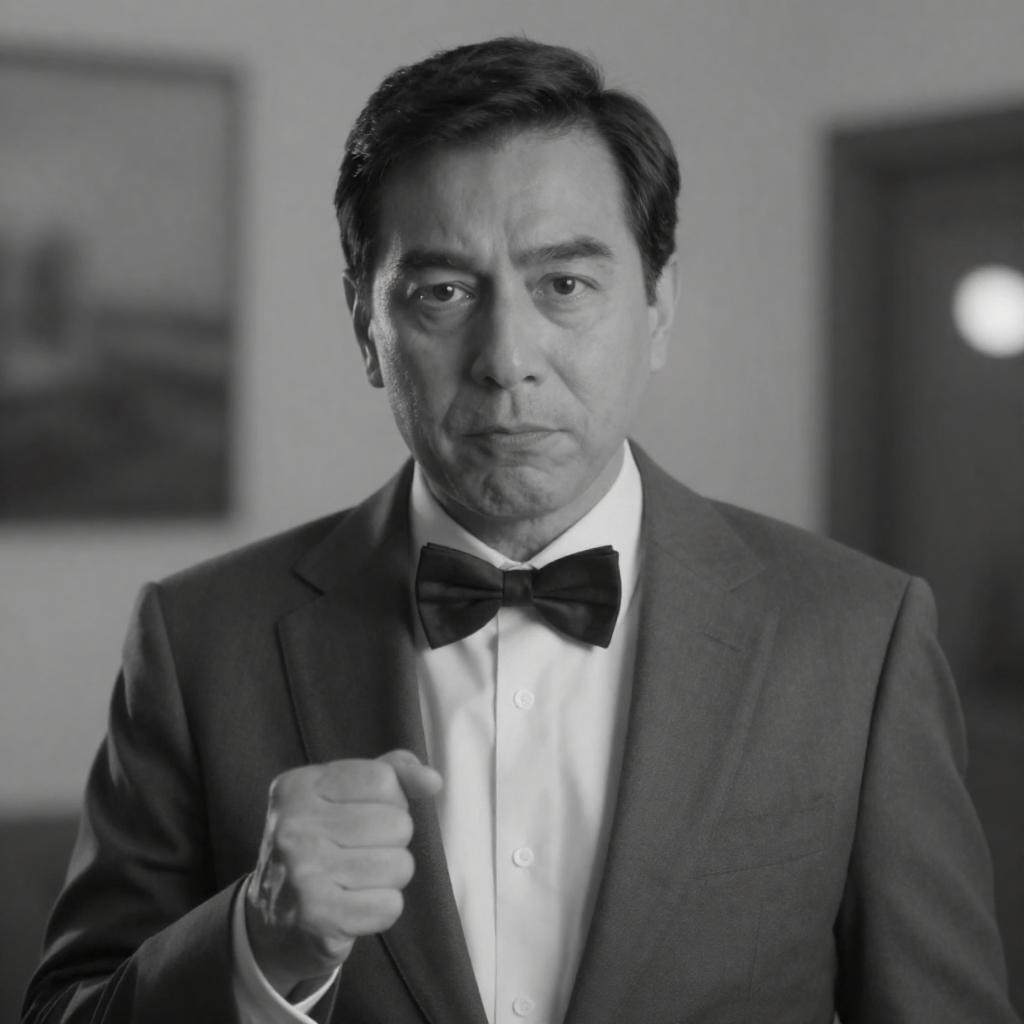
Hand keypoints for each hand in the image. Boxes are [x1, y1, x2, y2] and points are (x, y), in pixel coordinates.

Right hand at [244, 749, 442, 997]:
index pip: (383, 779)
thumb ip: (394, 773)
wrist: (272, 924)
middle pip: (397, 823)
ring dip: (389, 878)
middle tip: (356, 855)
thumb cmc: (322, 845)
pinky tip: (353, 908)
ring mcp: (302, 873)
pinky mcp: (317, 917)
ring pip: (400, 865)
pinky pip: (390, 905)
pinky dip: (381, 909)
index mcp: (298, 786)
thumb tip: (432, 781)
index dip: (390, 800)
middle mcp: (294, 826)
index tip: (362, 816)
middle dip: (391, 842)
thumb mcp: (346, 796)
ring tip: (355, 882)